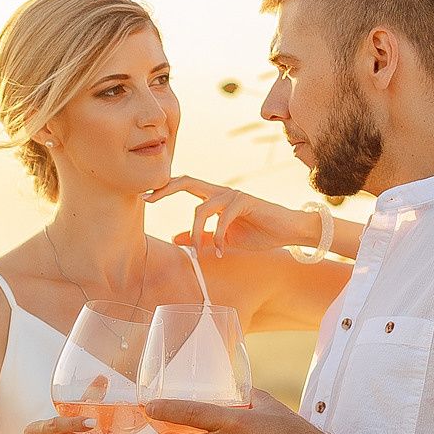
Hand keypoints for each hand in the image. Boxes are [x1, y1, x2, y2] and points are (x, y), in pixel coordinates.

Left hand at [143, 176, 308, 257]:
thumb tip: (175, 239)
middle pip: (187, 181)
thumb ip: (201, 236)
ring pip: (202, 208)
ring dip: (196, 233)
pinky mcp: (246, 202)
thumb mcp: (223, 238)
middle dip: (165, 188)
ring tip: (198, 252)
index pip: (184, 185)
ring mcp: (233, 195)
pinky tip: (222, 252)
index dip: (164, 188)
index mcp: (214, 197)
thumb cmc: (258, 232)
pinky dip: (219, 238)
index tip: (145, 197)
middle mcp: (221, 192)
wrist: (288, 231)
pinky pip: (223, 219)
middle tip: (148, 199)